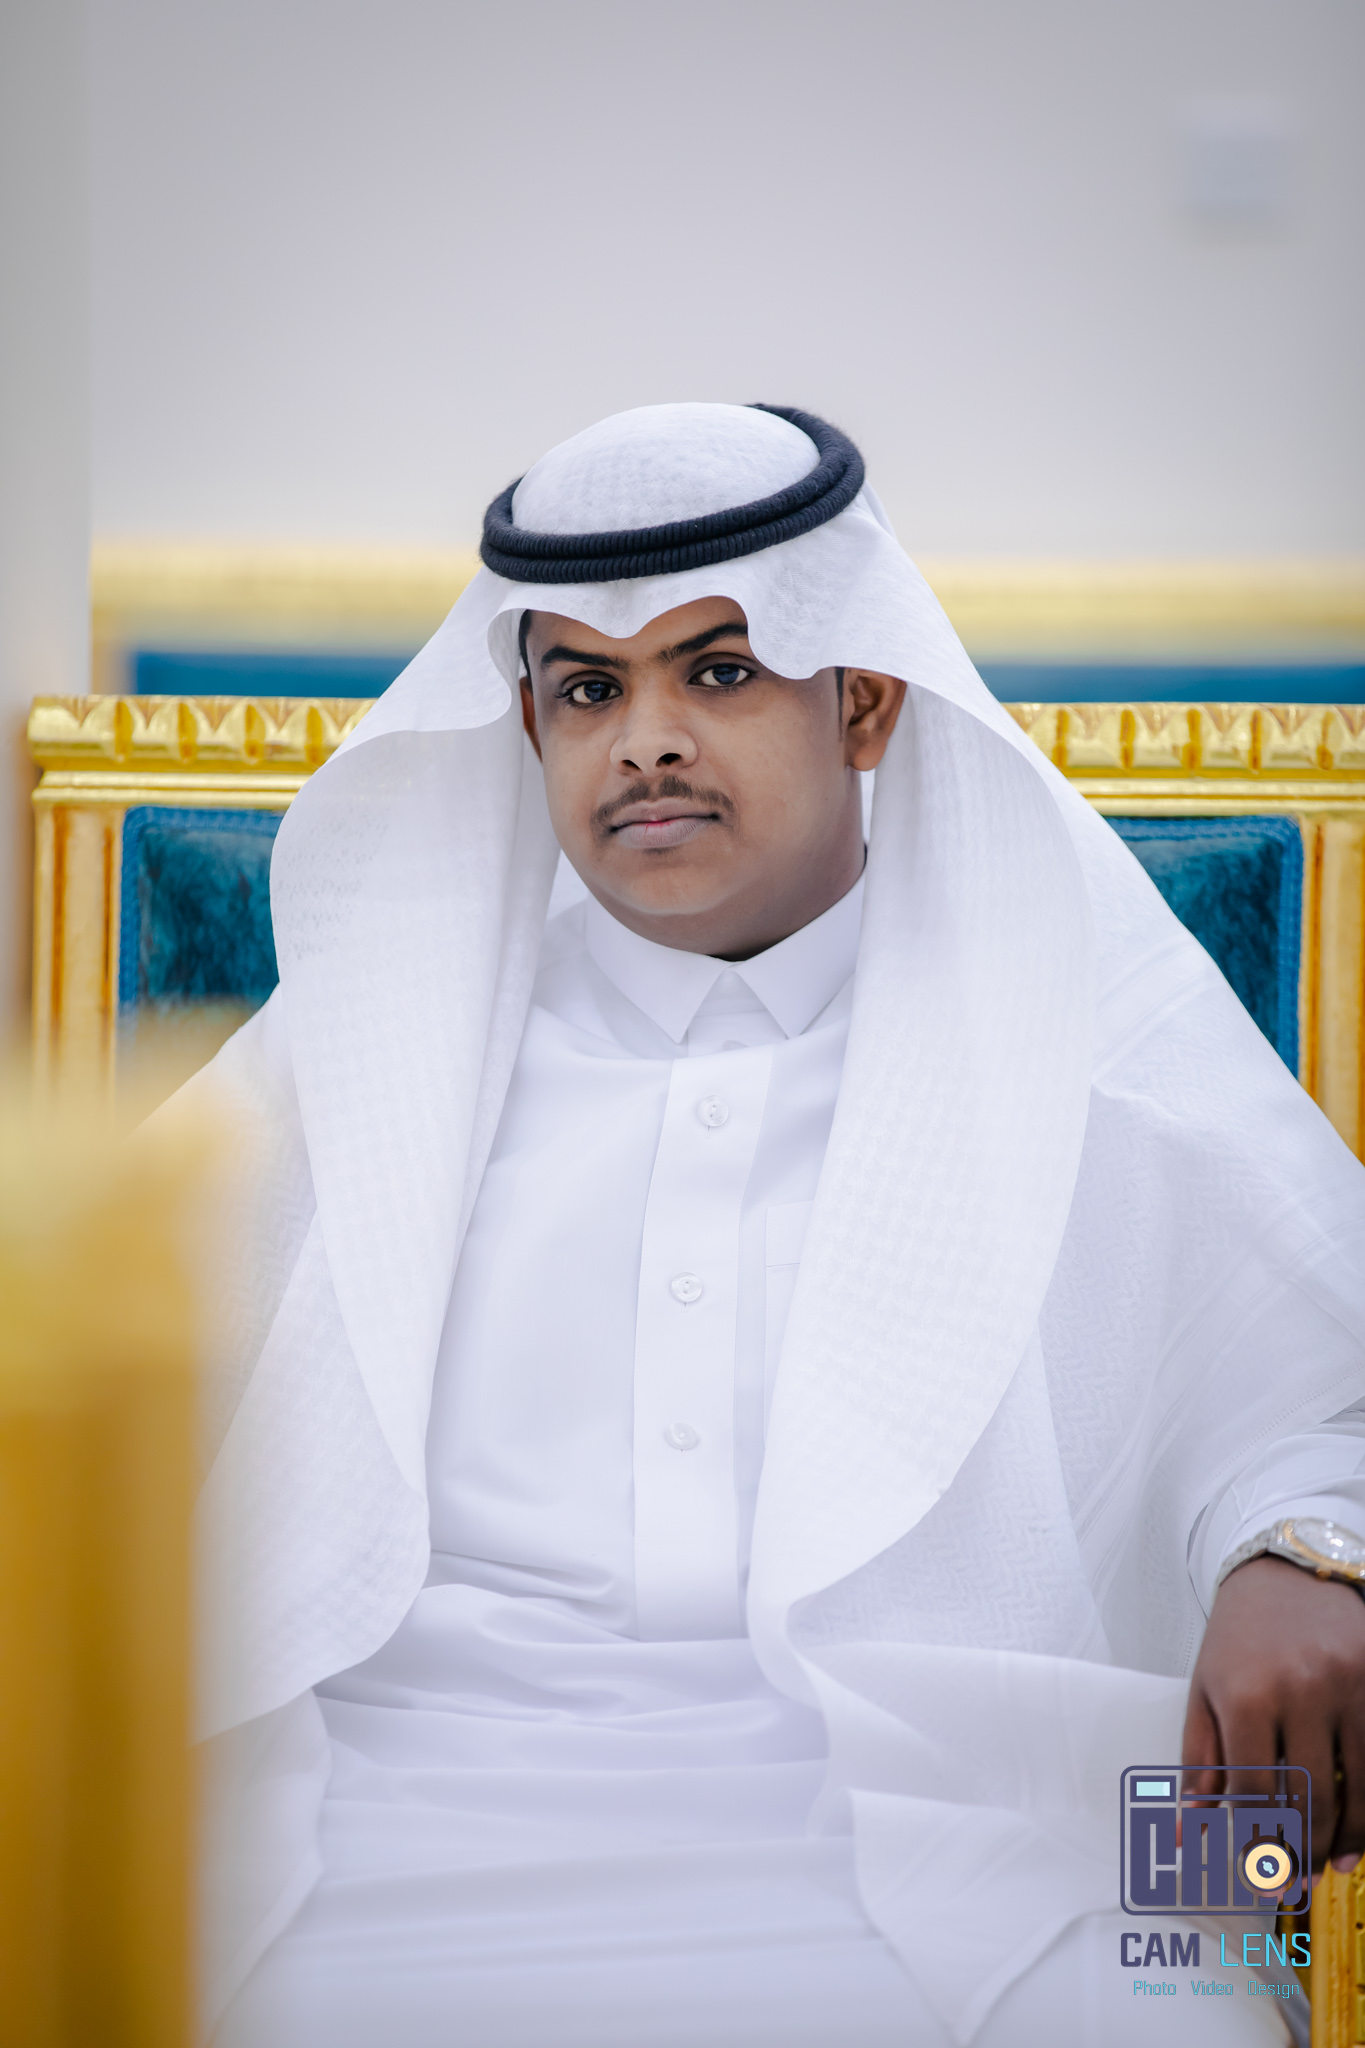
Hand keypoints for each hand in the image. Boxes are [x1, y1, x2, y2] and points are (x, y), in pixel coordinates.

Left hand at [1181, 1555, 1364, 1873]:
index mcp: (1246, 1696)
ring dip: (1349, 1836)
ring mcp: (1345, 1684)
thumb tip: (1190, 1832)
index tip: (1262, 1870)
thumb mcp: (1205, 1692)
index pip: (1255, 1791)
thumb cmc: (1238, 1637)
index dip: (1259, 1839)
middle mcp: (1298, 1691)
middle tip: (1301, 1879)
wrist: (1284, 1572)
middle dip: (1305, 1849)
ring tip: (1337, 1863)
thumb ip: (1200, 1764)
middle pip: (1310, 1796)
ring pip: (1357, 1784)